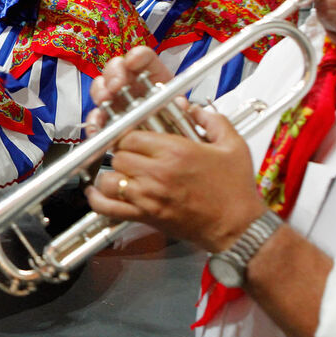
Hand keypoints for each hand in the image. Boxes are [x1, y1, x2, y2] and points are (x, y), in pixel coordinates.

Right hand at [86, 46, 173, 131]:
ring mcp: (116, 97)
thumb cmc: (171, 116)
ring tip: (105, 101)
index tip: (132, 62)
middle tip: (116, 85)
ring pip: (101, 85)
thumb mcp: (180, 108)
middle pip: (116, 66)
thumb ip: (180, 105)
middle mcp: (130, 81)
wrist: (163, 137)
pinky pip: (95, 114)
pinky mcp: (106, 116)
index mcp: (151, 73)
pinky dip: (94, 119)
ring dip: (101, 92)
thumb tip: (180, 103)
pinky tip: (98, 124)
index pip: (143, 56)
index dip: (136, 56)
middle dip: (114, 74)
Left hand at [87, 105, 264, 252]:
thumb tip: (194, 109)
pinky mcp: (145, 216)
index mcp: (176, 151)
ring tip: (119, 174)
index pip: (131, 134)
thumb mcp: (233, 145)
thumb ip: (212, 120)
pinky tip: (98, 194)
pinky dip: (98, 200)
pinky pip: (108, 208)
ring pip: (108, 178)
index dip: (130, 135)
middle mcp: (158, 172)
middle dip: (121, 153)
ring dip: (110, 175)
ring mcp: (148, 196)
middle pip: (117, 154)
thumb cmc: (235, 190)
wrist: (238, 227)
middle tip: (131, 157)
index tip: (136, 139)